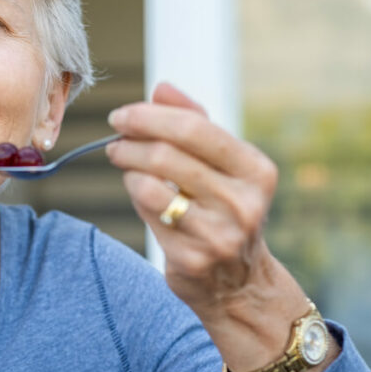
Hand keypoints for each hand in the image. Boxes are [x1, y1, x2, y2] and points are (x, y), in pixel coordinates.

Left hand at [106, 82, 281, 313]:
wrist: (239, 283)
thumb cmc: (224, 208)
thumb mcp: (223, 164)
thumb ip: (195, 121)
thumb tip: (161, 88)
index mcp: (256, 170)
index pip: (194, 128)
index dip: (149, 117)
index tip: (122, 116)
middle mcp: (242, 202)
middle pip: (166, 155)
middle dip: (130, 141)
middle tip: (115, 140)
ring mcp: (218, 234)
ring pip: (150, 185)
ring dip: (128, 168)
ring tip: (123, 161)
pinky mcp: (191, 258)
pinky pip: (147, 214)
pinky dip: (135, 195)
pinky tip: (138, 190)